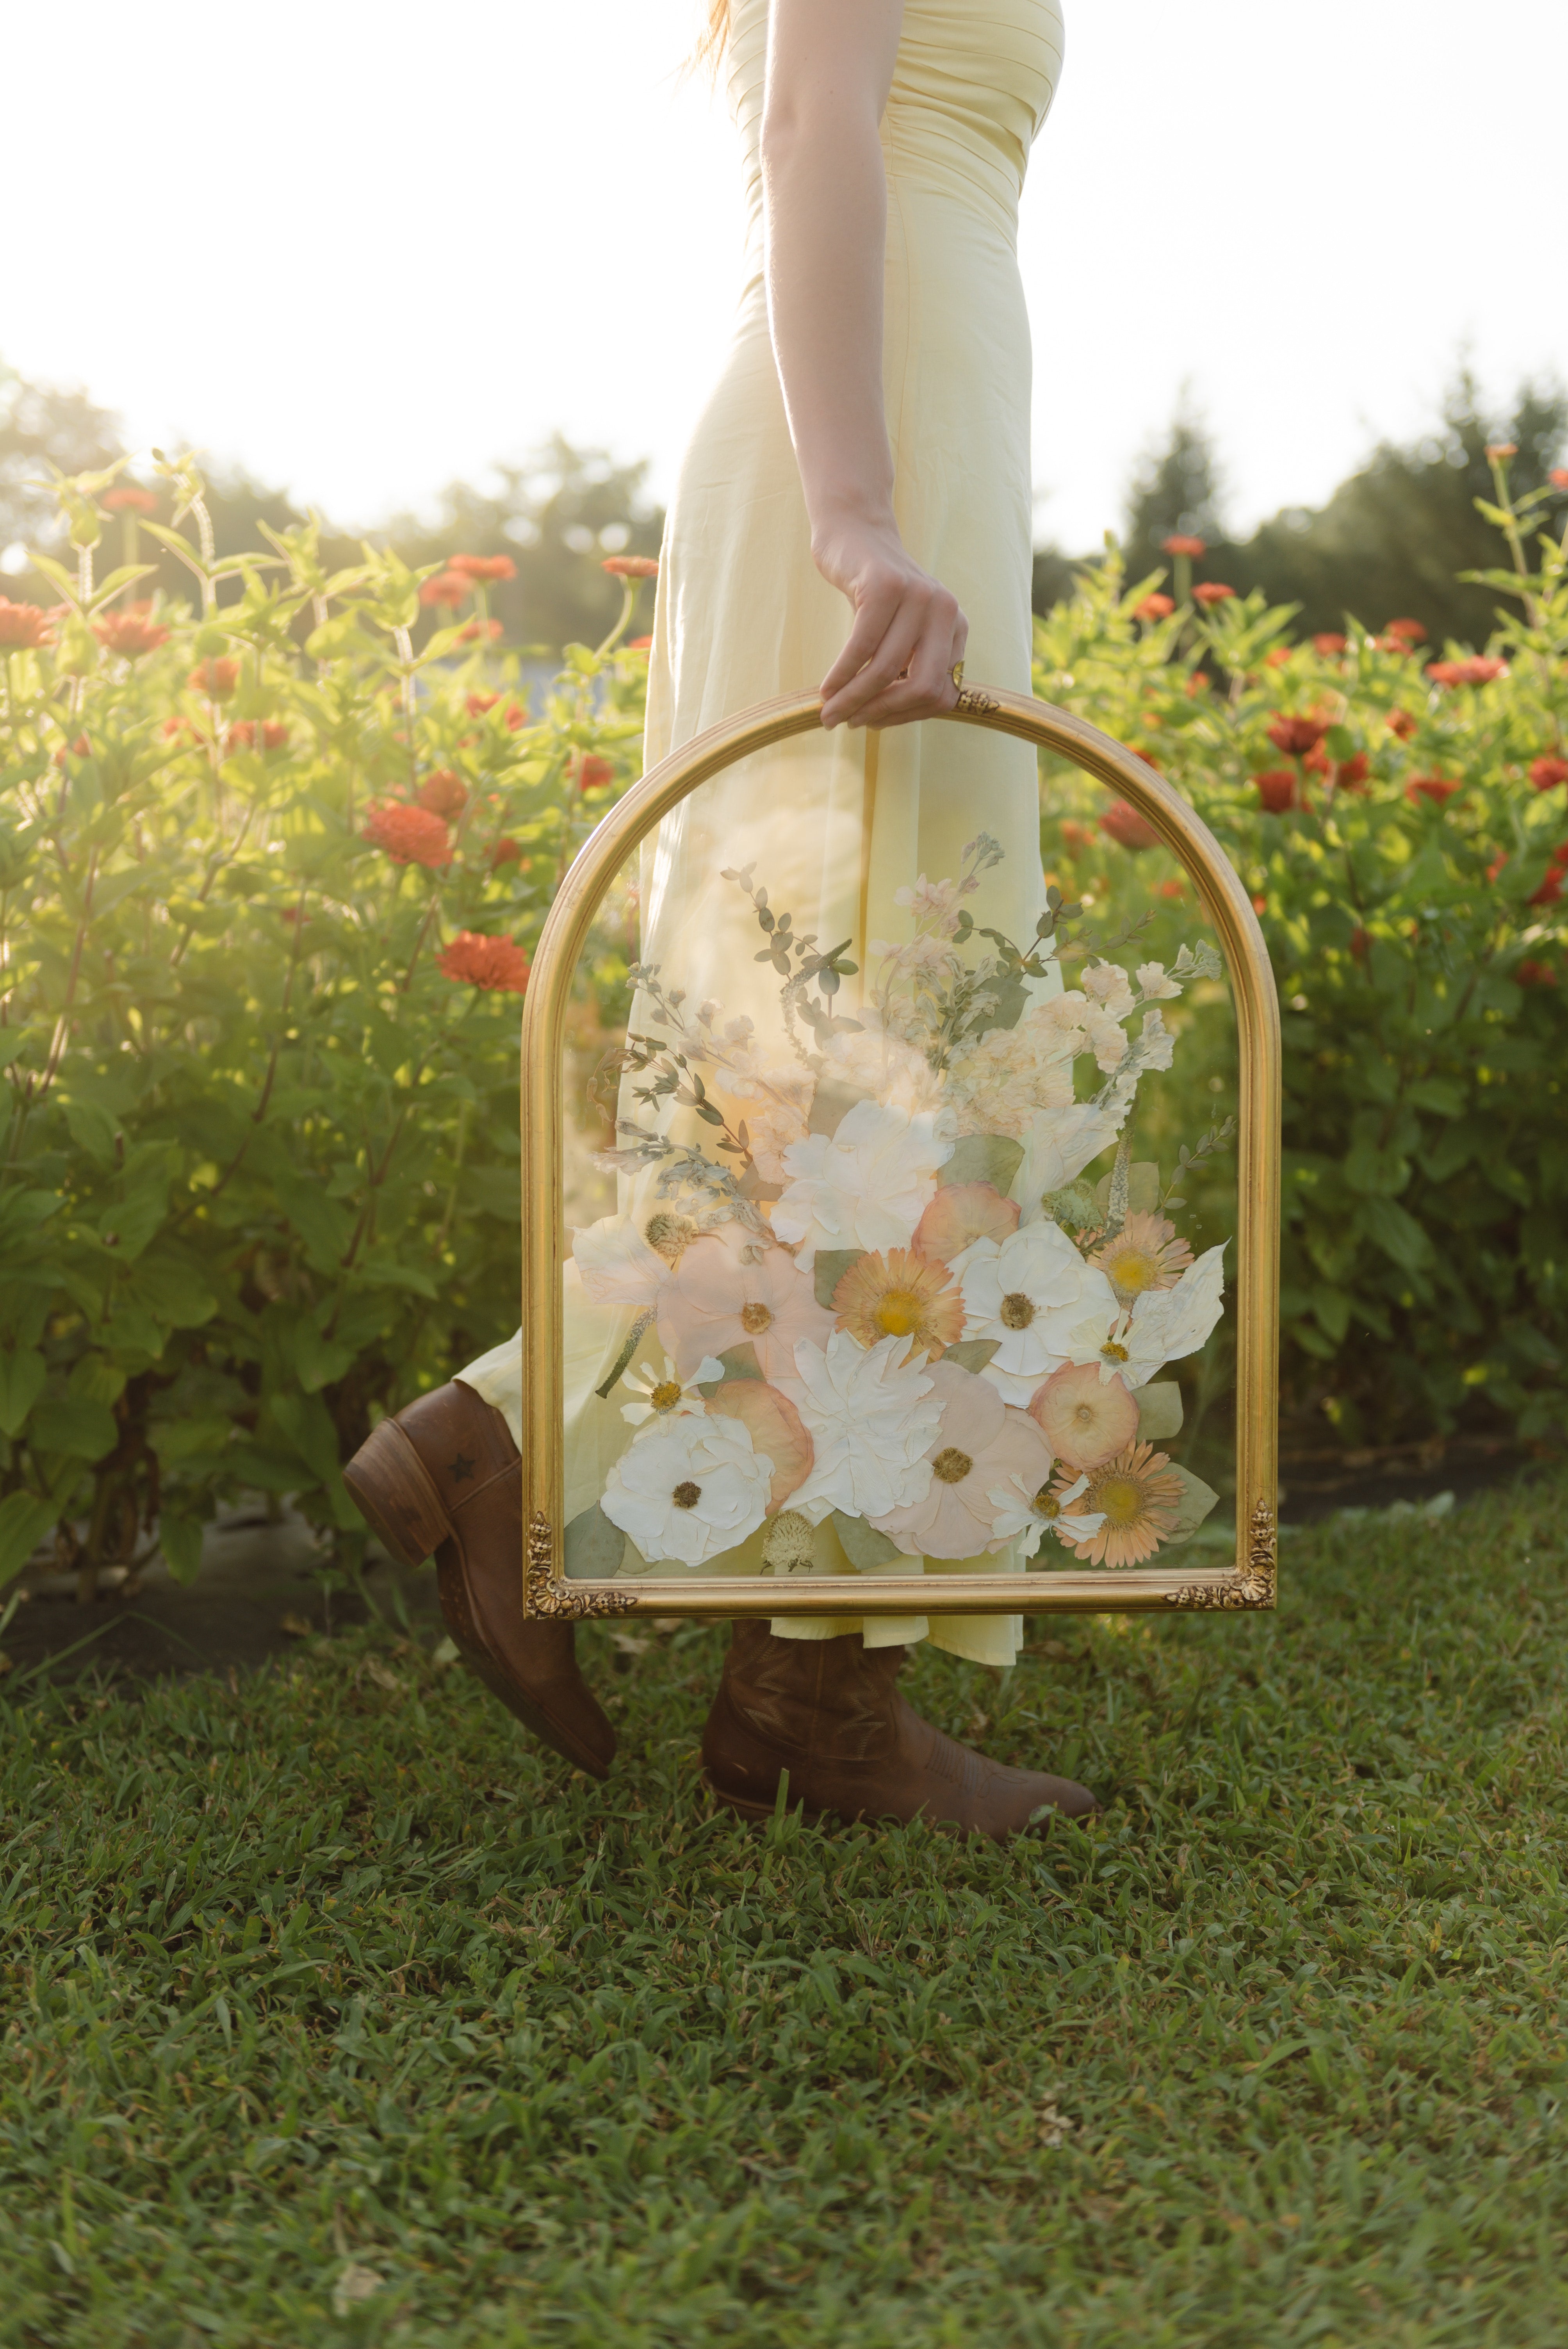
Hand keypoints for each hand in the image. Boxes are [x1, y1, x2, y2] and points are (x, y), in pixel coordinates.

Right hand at [813, 513, 968, 729]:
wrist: (854, 533)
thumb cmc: (873, 593)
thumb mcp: (900, 632)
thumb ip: (904, 669)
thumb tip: (881, 721)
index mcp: (955, 629)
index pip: (941, 693)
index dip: (906, 716)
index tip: (874, 722)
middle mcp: (945, 611)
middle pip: (923, 688)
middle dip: (882, 713)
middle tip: (849, 722)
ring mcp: (918, 596)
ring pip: (886, 670)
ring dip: (853, 699)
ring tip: (829, 712)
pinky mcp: (885, 586)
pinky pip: (861, 647)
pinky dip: (841, 674)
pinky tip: (826, 689)